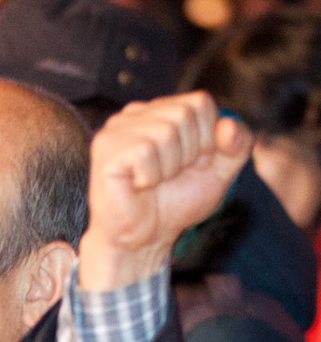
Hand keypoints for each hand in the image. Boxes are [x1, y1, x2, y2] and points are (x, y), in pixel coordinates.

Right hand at [81, 93, 252, 292]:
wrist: (144, 238)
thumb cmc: (175, 203)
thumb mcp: (220, 172)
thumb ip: (237, 145)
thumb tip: (228, 125)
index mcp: (160, 112)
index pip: (200, 102)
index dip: (206, 138)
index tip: (190, 164)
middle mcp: (135, 114)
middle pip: (183, 113)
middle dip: (188, 153)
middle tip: (169, 176)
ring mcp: (116, 130)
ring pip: (164, 132)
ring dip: (168, 167)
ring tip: (153, 181)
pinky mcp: (105, 150)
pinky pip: (144, 152)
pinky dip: (149, 176)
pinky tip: (137, 185)